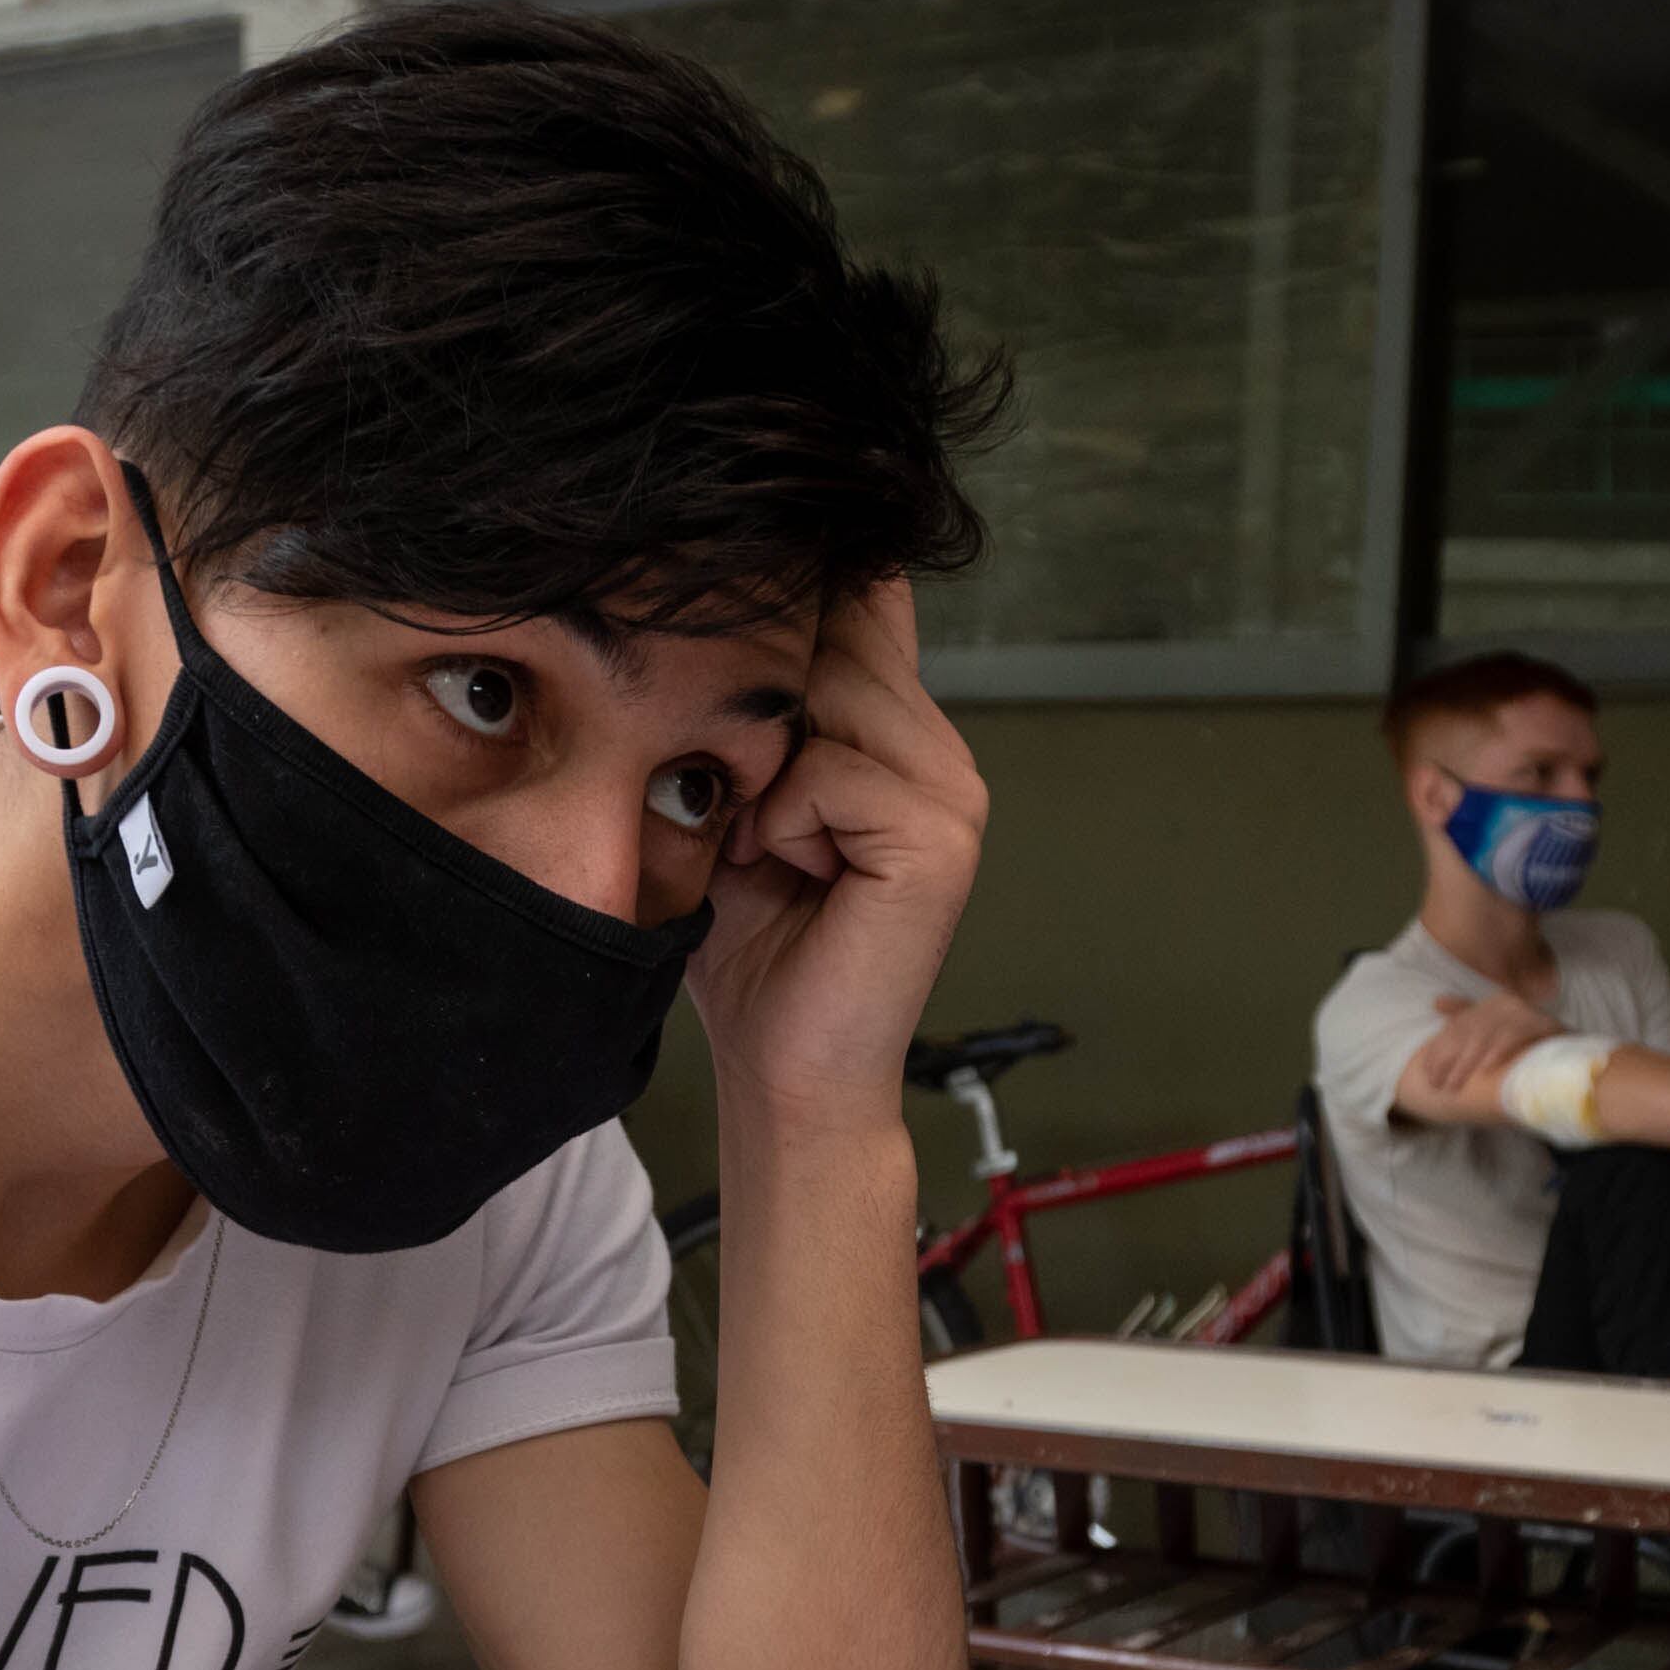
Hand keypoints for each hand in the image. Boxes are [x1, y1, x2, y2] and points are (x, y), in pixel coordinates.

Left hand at [687, 576, 988, 1141]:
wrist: (782, 1071)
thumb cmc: (747, 944)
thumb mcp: (734, 797)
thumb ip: (754, 709)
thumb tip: (718, 598)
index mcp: (896, 733)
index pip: (863, 600)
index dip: (795, 598)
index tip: (734, 617)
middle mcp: (937, 750)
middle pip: (832, 637)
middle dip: (757, 709)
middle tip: (740, 811)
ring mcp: (952, 792)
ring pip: (830, 696)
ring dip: (767, 774)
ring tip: (764, 848)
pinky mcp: (941, 838)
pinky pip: (832, 773)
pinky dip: (785, 822)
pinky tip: (790, 872)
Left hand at [1395, 990, 1557, 1125]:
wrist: (1579, 1060)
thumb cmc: (1533, 1052)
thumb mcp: (1498, 1037)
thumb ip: (1469, 1020)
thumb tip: (1437, 1002)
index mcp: (1495, 1004)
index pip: (1458, 1024)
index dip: (1439, 1047)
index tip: (1426, 1071)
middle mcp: (1508, 1002)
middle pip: (1468, 1031)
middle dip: (1449, 1060)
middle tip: (1437, 1085)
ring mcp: (1527, 1011)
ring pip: (1487, 1035)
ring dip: (1467, 1063)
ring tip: (1455, 1085)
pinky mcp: (1544, 1023)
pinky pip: (1515, 1035)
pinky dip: (1499, 1052)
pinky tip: (1487, 1069)